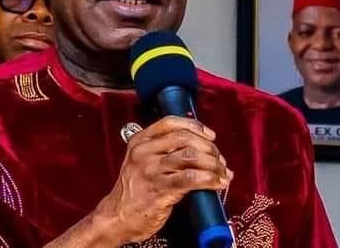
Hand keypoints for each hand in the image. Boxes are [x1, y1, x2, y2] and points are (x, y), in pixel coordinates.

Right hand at [94, 116, 232, 244]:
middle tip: (219, 159)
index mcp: (139, 141)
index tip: (210, 135)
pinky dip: (210, 179)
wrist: (117, 217)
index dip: (194, 126)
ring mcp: (151, 170)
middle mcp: (144, 152)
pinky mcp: (160, 190)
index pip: (170, 123)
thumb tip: (201, 149)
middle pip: (184, 138)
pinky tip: (218, 183)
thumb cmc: (134, 191)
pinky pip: (191, 178)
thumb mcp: (141, 162)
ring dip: (213, 164)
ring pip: (190, 156)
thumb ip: (164, 151)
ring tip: (222, 173)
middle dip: (208, 147)